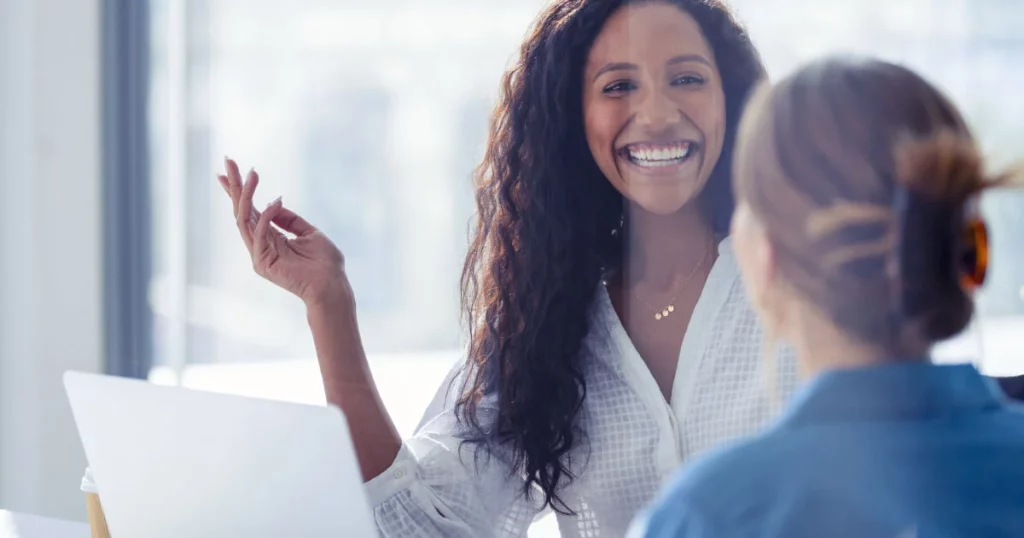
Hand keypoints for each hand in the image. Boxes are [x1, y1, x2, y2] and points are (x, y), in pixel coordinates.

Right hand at [219, 157, 351, 307]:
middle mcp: (260, 244)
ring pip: (244, 220)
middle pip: (241, 211)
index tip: (229, 168)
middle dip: (234, 186)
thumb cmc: (325, 263)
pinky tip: (275, 201)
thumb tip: (274, 202)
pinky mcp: (263, 263)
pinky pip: (260, 234)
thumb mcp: (309, 233)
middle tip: (228, 161)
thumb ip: (290, 220)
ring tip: (250, 174)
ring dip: (246, 195)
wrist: (332, 286)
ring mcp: (259, 254)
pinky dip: (267, 216)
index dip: (238, 190)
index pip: (249, 210)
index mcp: (270, 237)